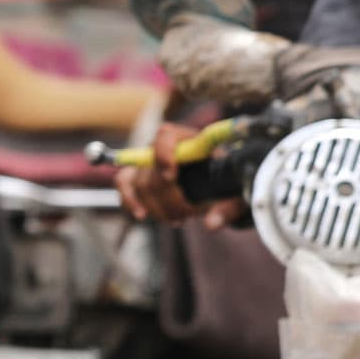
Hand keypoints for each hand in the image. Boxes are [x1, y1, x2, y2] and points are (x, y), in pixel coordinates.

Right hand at [113, 123, 243, 227]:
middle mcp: (165, 147)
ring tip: (177, 219)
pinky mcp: (139, 175)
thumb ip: (227, 208)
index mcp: (190, 140)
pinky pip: (123, 183)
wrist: (219, 185)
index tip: (171, 177)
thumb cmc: (227, 184)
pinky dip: (129, 200)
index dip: (164, 154)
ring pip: (140, 183)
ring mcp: (150, 161)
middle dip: (167, 197)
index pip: (166, 134)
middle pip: (152, 168)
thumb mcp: (236, 195)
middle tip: (186, 214)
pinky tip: (141, 215)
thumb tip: (211, 224)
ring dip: (157, 207)